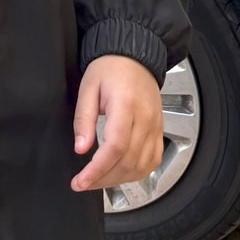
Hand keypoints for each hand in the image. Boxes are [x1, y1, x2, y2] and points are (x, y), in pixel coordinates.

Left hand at [71, 55, 163, 192]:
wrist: (135, 56)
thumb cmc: (110, 68)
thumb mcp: (88, 88)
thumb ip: (84, 119)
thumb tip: (81, 148)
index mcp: (126, 105)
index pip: (114, 148)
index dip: (96, 170)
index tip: (80, 181)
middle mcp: (145, 118)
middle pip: (127, 162)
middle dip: (103, 179)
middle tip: (83, 183)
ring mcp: (155, 126)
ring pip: (141, 166)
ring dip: (118, 179)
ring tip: (98, 180)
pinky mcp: (159, 130)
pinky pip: (153, 160)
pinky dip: (137, 173)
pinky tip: (120, 174)